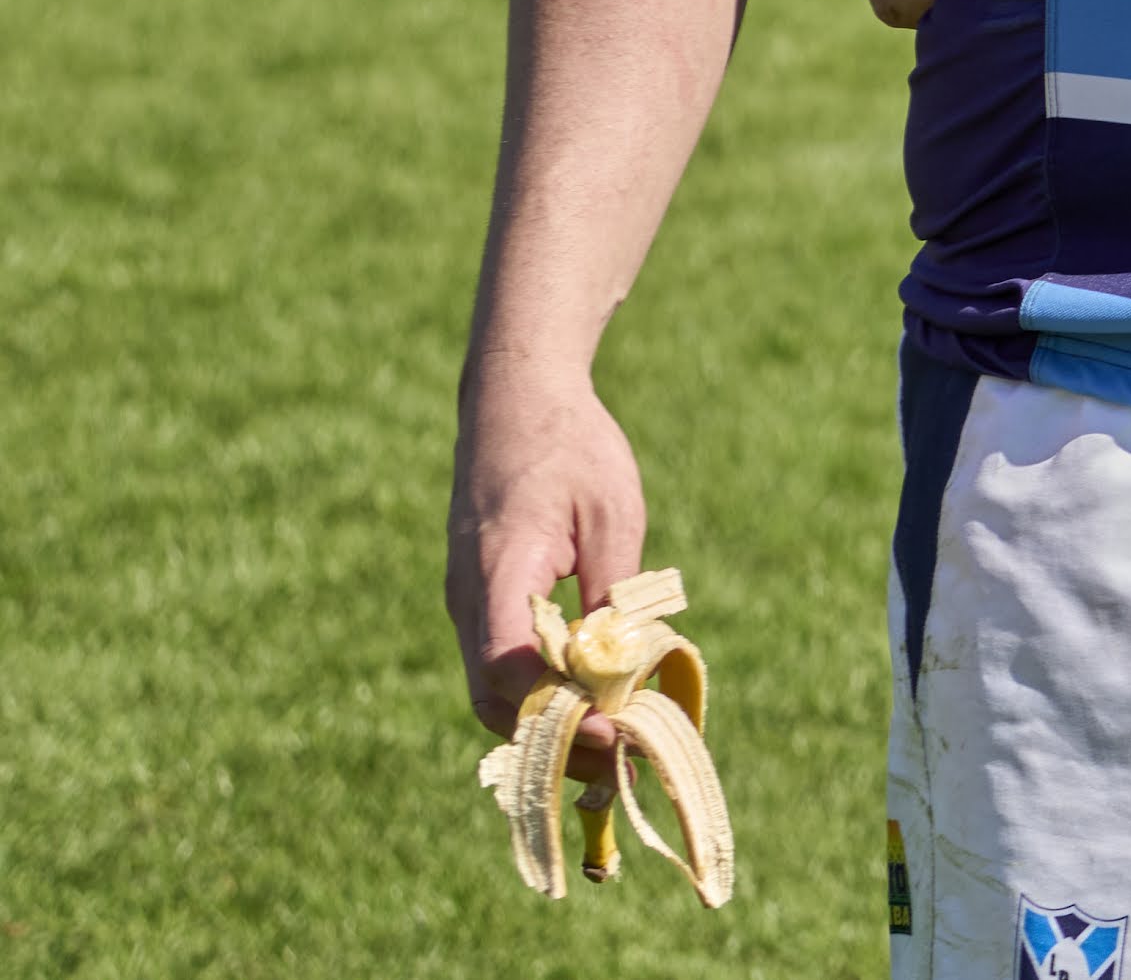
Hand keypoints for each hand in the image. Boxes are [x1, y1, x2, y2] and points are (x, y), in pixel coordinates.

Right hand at [448, 365, 647, 780]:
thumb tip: (622, 670)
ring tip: (614, 755)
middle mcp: (469, 601)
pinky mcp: (479, 603)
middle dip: (555, 743)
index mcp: (499, 573)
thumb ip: (612, 591)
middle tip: (622, 770)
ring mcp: (468, 605)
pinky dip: (539, 698)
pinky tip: (590, 710)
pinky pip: (500, 669)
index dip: (560, 715)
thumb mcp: (612, 513)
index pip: (510, 671)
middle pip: (496, 701)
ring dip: (547, 729)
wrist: (514, 400)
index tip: (616, 738)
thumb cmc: (570, 447)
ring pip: (494, 694)